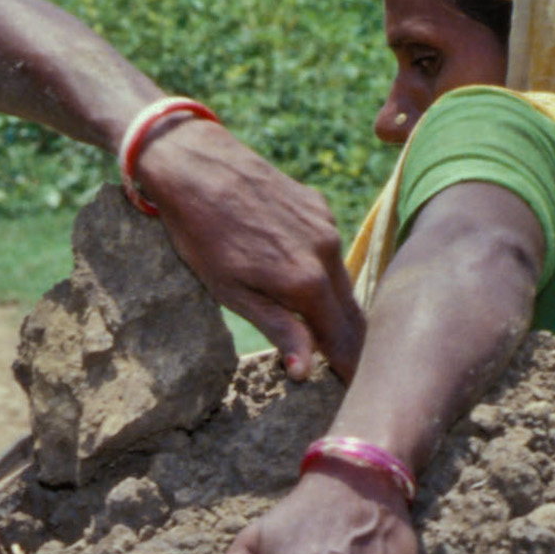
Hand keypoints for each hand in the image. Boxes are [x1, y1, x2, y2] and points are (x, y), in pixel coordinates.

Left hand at [132, 120, 363, 378]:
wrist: (197, 166)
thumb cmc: (203, 235)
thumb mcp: (232, 292)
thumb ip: (278, 328)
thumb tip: (306, 370)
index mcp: (306, 282)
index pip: (342, 338)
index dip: (351, 366)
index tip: (357, 387)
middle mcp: (327, 252)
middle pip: (351, 311)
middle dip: (354, 343)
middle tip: (356, 372)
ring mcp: (325, 226)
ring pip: (343, 279)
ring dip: (341, 309)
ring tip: (338, 337)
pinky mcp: (318, 206)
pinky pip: (331, 249)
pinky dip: (326, 272)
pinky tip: (311, 281)